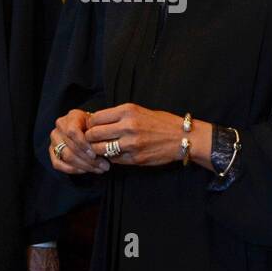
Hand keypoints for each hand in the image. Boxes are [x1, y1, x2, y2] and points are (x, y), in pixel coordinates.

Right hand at [48, 108, 108, 175]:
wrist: (87, 129)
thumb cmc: (95, 128)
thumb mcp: (99, 126)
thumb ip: (99, 135)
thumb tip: (103, 150)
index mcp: (72, 116)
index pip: (72, 132)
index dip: (83, 145)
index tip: (95, 154)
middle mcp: (60, 126)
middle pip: (70, 147)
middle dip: (89, 160)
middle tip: (104, 166)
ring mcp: (54, 139)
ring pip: (66, 156)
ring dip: (84, 166)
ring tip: (99, 169)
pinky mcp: (51, 151)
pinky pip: (58, 164)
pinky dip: (73, 169)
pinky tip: (86, 170)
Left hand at [84, 103, 213, 167]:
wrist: (181, 137)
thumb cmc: (160, 122)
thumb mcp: (138, 110)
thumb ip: (118, 116)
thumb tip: (96, 122)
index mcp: (127, 111)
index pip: (95, 118)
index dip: (90, 124)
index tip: (92, 127)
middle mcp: (127, 126)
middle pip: (93, 134)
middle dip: (90, 138)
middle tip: (92, 140)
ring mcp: (131, 144)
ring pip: (100, 149)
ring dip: (98, 150)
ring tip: (101, 148)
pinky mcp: (135, 158)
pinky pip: (113, 159)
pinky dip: (110, 158)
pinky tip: (115, 154)